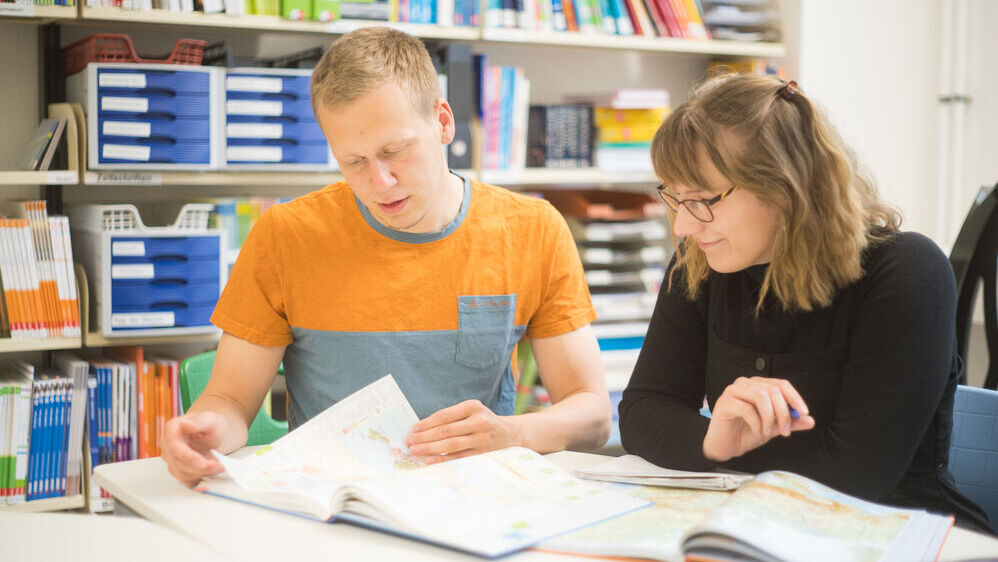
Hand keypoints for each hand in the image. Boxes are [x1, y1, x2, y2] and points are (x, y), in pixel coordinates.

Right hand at [161, 411, 227, 486]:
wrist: (214, 433)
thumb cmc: (211, 424)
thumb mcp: (210, 419)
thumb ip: (199, 421)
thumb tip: (186, 424)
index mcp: (172, 429)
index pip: (174, 446)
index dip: (187, 456)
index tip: (202, 462)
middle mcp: (168, 444)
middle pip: (178, 462)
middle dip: (200, 467)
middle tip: (219, 466)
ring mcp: (172, 458)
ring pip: (182, 473)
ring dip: (202, 473)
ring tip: (219, 467)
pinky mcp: (178, 469)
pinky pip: (185, 480)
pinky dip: (200, 478)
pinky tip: (212, 472)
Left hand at [404, 400, 519, 462]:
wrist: (510, 433)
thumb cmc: (483, 421)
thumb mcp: (471, 412)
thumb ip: (451, 417)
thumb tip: (422, 428)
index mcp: (473, 406)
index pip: (444, 416)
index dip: (426, 423)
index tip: (413, 429)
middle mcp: (479, 421)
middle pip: (446, 431)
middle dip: (424, 437)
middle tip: (409, 441)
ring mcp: (482, 438)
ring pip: (451, 445)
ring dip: (430, 448)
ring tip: (415, 450)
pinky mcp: (483, 453)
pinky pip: (459, 457)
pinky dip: (443, 459)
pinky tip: (430, 460)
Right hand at [702, 377, 815, 462]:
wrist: (725, 446)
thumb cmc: (745, 433)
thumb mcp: (773, 428)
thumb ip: (790, 423)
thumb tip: (809, 420)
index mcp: (758, 386)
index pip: (781, 384)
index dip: (795, 397)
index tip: (804, 413)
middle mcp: (746, 385)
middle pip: (772, 390)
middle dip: (783, 413)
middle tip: (785, 430)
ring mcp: (734, 391)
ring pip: (761, 396)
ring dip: (769, 417)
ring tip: (768, 431)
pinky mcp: (725, 402)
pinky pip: (747, 408)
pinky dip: (756, 423)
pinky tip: (756, 431)